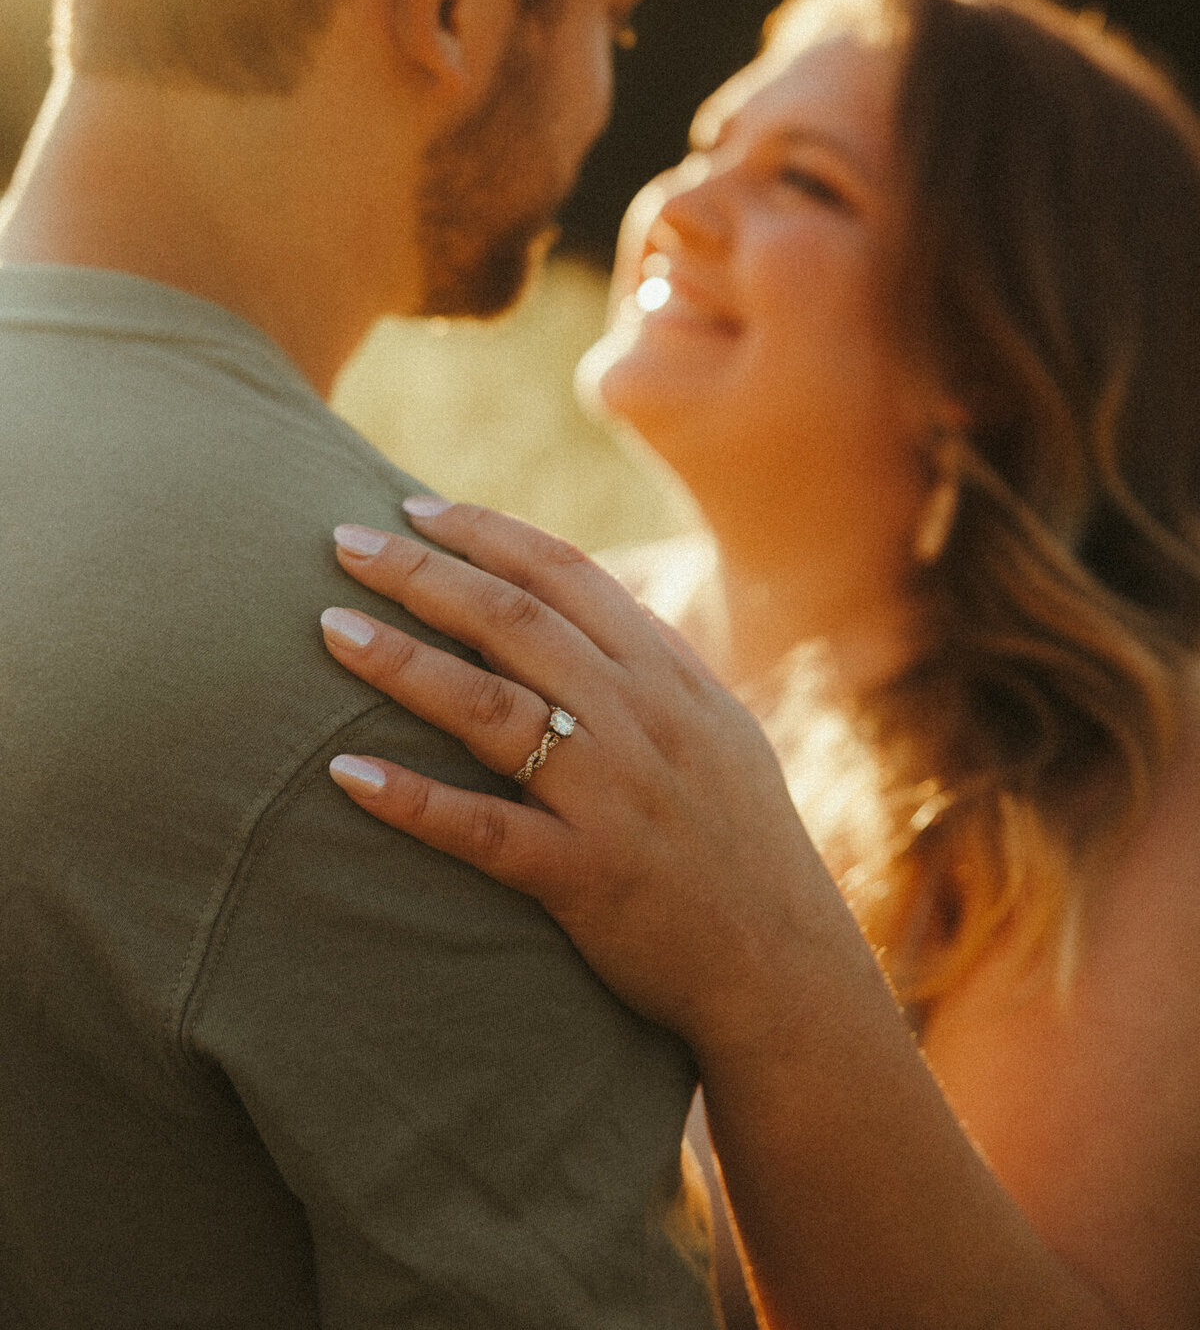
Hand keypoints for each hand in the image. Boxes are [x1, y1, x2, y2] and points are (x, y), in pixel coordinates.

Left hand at [321, 499, 826, 1062]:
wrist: (783, 964)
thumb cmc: (741, 839)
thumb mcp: (718, 726)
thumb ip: (653, 659)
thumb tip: (586, 595)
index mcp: (666, 675)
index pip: (564, 574)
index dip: (483, 533)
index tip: (412, 509)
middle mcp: (639, 720)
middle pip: (513, 623)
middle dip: (422, 575)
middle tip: (343, 544)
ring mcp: (611, 797)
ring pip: (490, 710)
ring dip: (403, 664)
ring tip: (330, 630)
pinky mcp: (584, 875)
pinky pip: (484, 828)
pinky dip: (413, 799)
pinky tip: (345, 772)